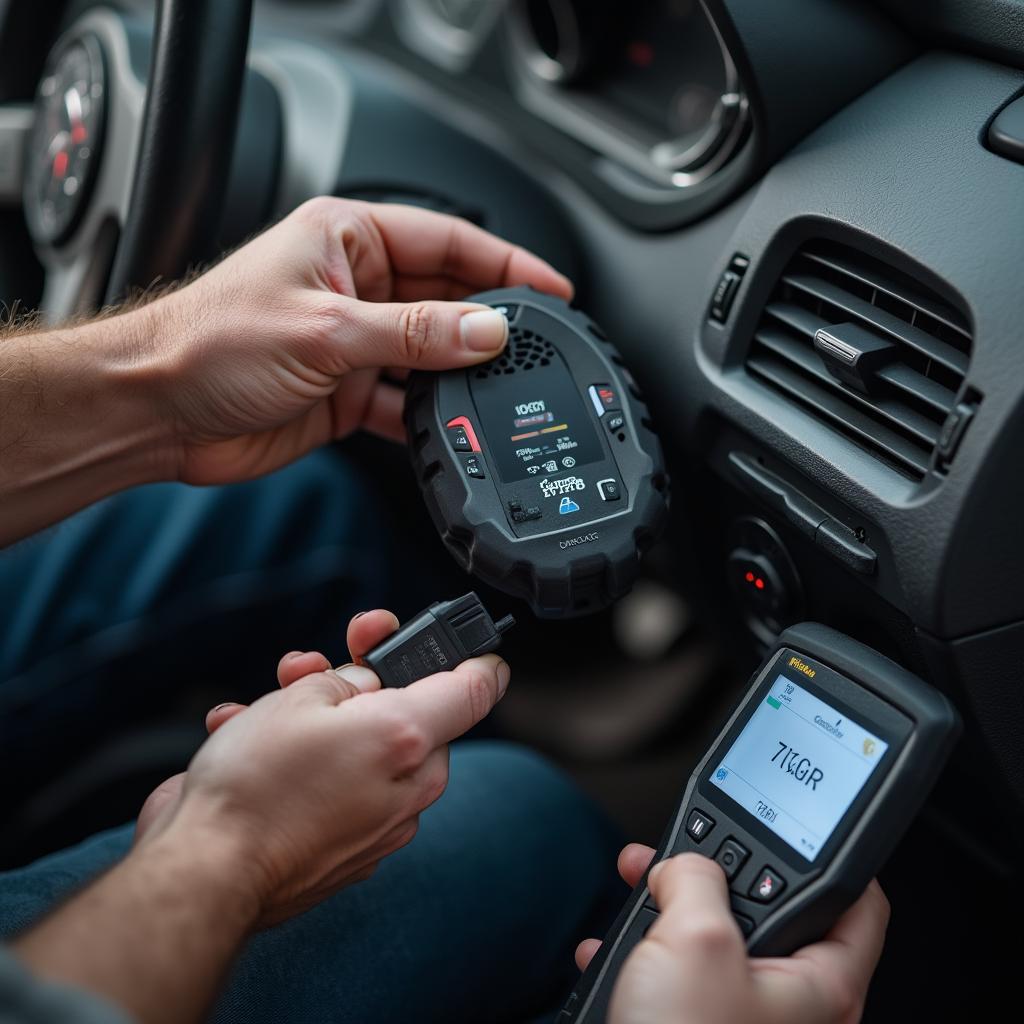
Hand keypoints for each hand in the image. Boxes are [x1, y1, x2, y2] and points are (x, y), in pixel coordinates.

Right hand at [136, 609, 509, 925]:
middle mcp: (409, 788)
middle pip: (409, 714)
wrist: (207, 876)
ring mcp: (383, 826)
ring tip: (262, 708)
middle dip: (361, 684)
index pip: (475, 688)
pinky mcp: (350, 851)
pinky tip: (254, 747)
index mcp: (409, 740)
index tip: (455, 639)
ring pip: (368, 750)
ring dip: (319, 722)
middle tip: (315, 665)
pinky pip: (341, 790)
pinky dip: (306, 769)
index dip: (468, 653)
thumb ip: (347, 679)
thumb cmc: (255, 784)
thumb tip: (363, 684)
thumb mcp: (300, 697)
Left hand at [150, 197, 572, 483]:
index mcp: (347, 239)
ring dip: (459, 375)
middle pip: (446, 297)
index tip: (552, 289)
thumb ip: (415, 333)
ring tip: (497, 392)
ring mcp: (353, 341)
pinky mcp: (346, 391)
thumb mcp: (326, 329)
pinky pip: (405, 401)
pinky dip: (426, 417)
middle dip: (488, 323)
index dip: (506, 262)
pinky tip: (447, 429)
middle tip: (533, 349)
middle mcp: (355, 285)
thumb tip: (486, 330)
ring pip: (430, 353)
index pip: (448, 239)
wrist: (158, 411)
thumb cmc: (210, 343)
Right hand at [577, 845, 888, 1023]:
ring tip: (638, 887)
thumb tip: (684, 866)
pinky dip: (645, 952)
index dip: (829, 853)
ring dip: (668, 907)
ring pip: (714, 936)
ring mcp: (742, 1017)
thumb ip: (698, 877)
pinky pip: (678, 972)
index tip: (795, 822)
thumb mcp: (696, 939)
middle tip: (685, 853)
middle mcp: (789, 1003)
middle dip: (715, 872)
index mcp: (821, 984)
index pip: (858, 901)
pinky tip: (612, 948)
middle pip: (770, 908)